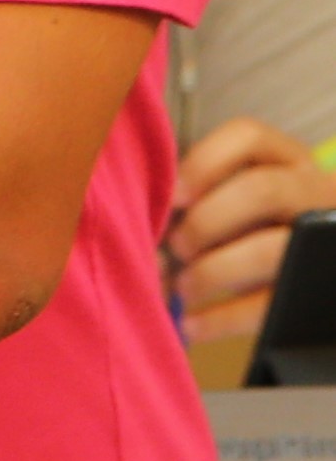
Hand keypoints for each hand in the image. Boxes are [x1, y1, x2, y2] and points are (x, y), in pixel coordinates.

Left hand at [169, 116, 333, 341]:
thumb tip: (143, 219)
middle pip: (261, 190)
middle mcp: (312, 191)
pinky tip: (191, 324)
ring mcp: (320, 241)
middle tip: (175, 246)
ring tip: (182, 286)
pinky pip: (271, 305)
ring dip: (212, 271)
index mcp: (286, 159)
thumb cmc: (253, 224)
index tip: (172, 195)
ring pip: (269, 250)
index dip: (203, 163)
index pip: (249, 135)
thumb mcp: (236, 195)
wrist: (305, 264)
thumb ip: (199, 193)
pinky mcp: (316, 290)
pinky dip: (222, 319)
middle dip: (206, 221)